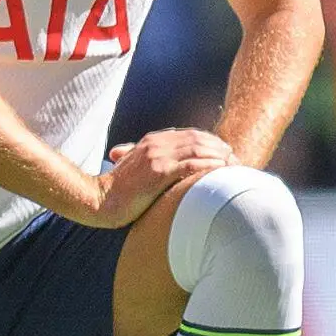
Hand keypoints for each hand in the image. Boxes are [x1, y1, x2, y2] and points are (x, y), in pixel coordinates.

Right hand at [80, 128, 234, 227]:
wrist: (99, 200)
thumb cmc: (117, 192)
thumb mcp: (134, 169)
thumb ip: (151, 162)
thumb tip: (170, 170)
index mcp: (151, 141)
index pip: (190, 135)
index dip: (212, 142)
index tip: (225, 154)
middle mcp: (155, 144)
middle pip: (198, 139)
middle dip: (220, 148)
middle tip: (236, 161)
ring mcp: (157, 156)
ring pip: (198, 149)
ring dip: (220, 157)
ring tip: (234, 166)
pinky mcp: (158, 171)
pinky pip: (191, 164)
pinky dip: (209, 166)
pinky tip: (221, 172)